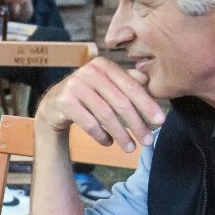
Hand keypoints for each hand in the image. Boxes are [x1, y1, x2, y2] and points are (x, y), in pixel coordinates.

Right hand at [35, 56, 163, 151]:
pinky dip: (101, 136)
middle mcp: (89, 72)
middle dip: (137, 124)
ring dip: (121, 135)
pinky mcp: (64, 101)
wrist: (54, 105)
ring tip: (130, 148)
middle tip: (149, 141)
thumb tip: (149, 82)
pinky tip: (108, 143)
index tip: (160, 122)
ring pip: (106, 115)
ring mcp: (75, 86)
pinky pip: (89, 123)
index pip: (131, 87)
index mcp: (104, 65)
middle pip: (120, 103)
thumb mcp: (107, 86)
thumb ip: (127, 82)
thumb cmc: (88, 96)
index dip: (148, 105)